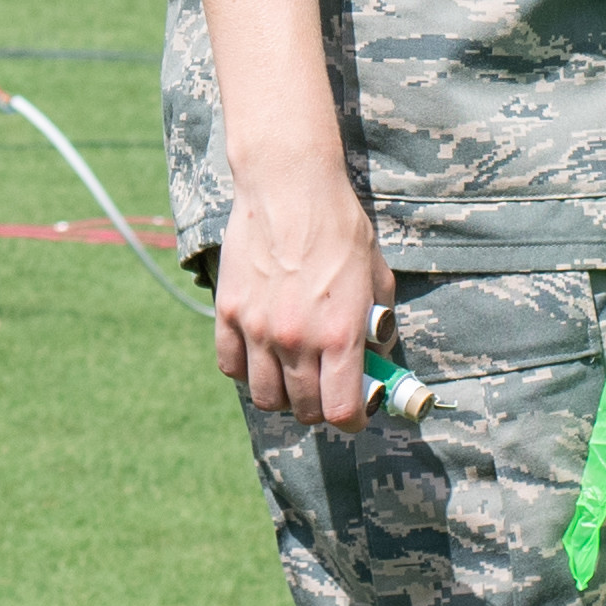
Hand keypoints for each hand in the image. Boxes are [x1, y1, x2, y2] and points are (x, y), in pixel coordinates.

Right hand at [212, 161, 393, 431]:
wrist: (289, 186)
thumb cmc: (340, 226)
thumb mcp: (377, 277)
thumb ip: (376, 325)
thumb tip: (373, 358)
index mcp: (339, 334)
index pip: (341, 411)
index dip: (352, 419)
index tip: (354, 412)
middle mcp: (296, 340)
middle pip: (304, 409)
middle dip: (320, 407)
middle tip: (326, 388)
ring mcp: (257, 329)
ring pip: (265, 396)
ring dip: (283, 395)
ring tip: (292, 376)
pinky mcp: (228, 313)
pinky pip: (232, 367)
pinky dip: (248, 371)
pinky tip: (262, 356)